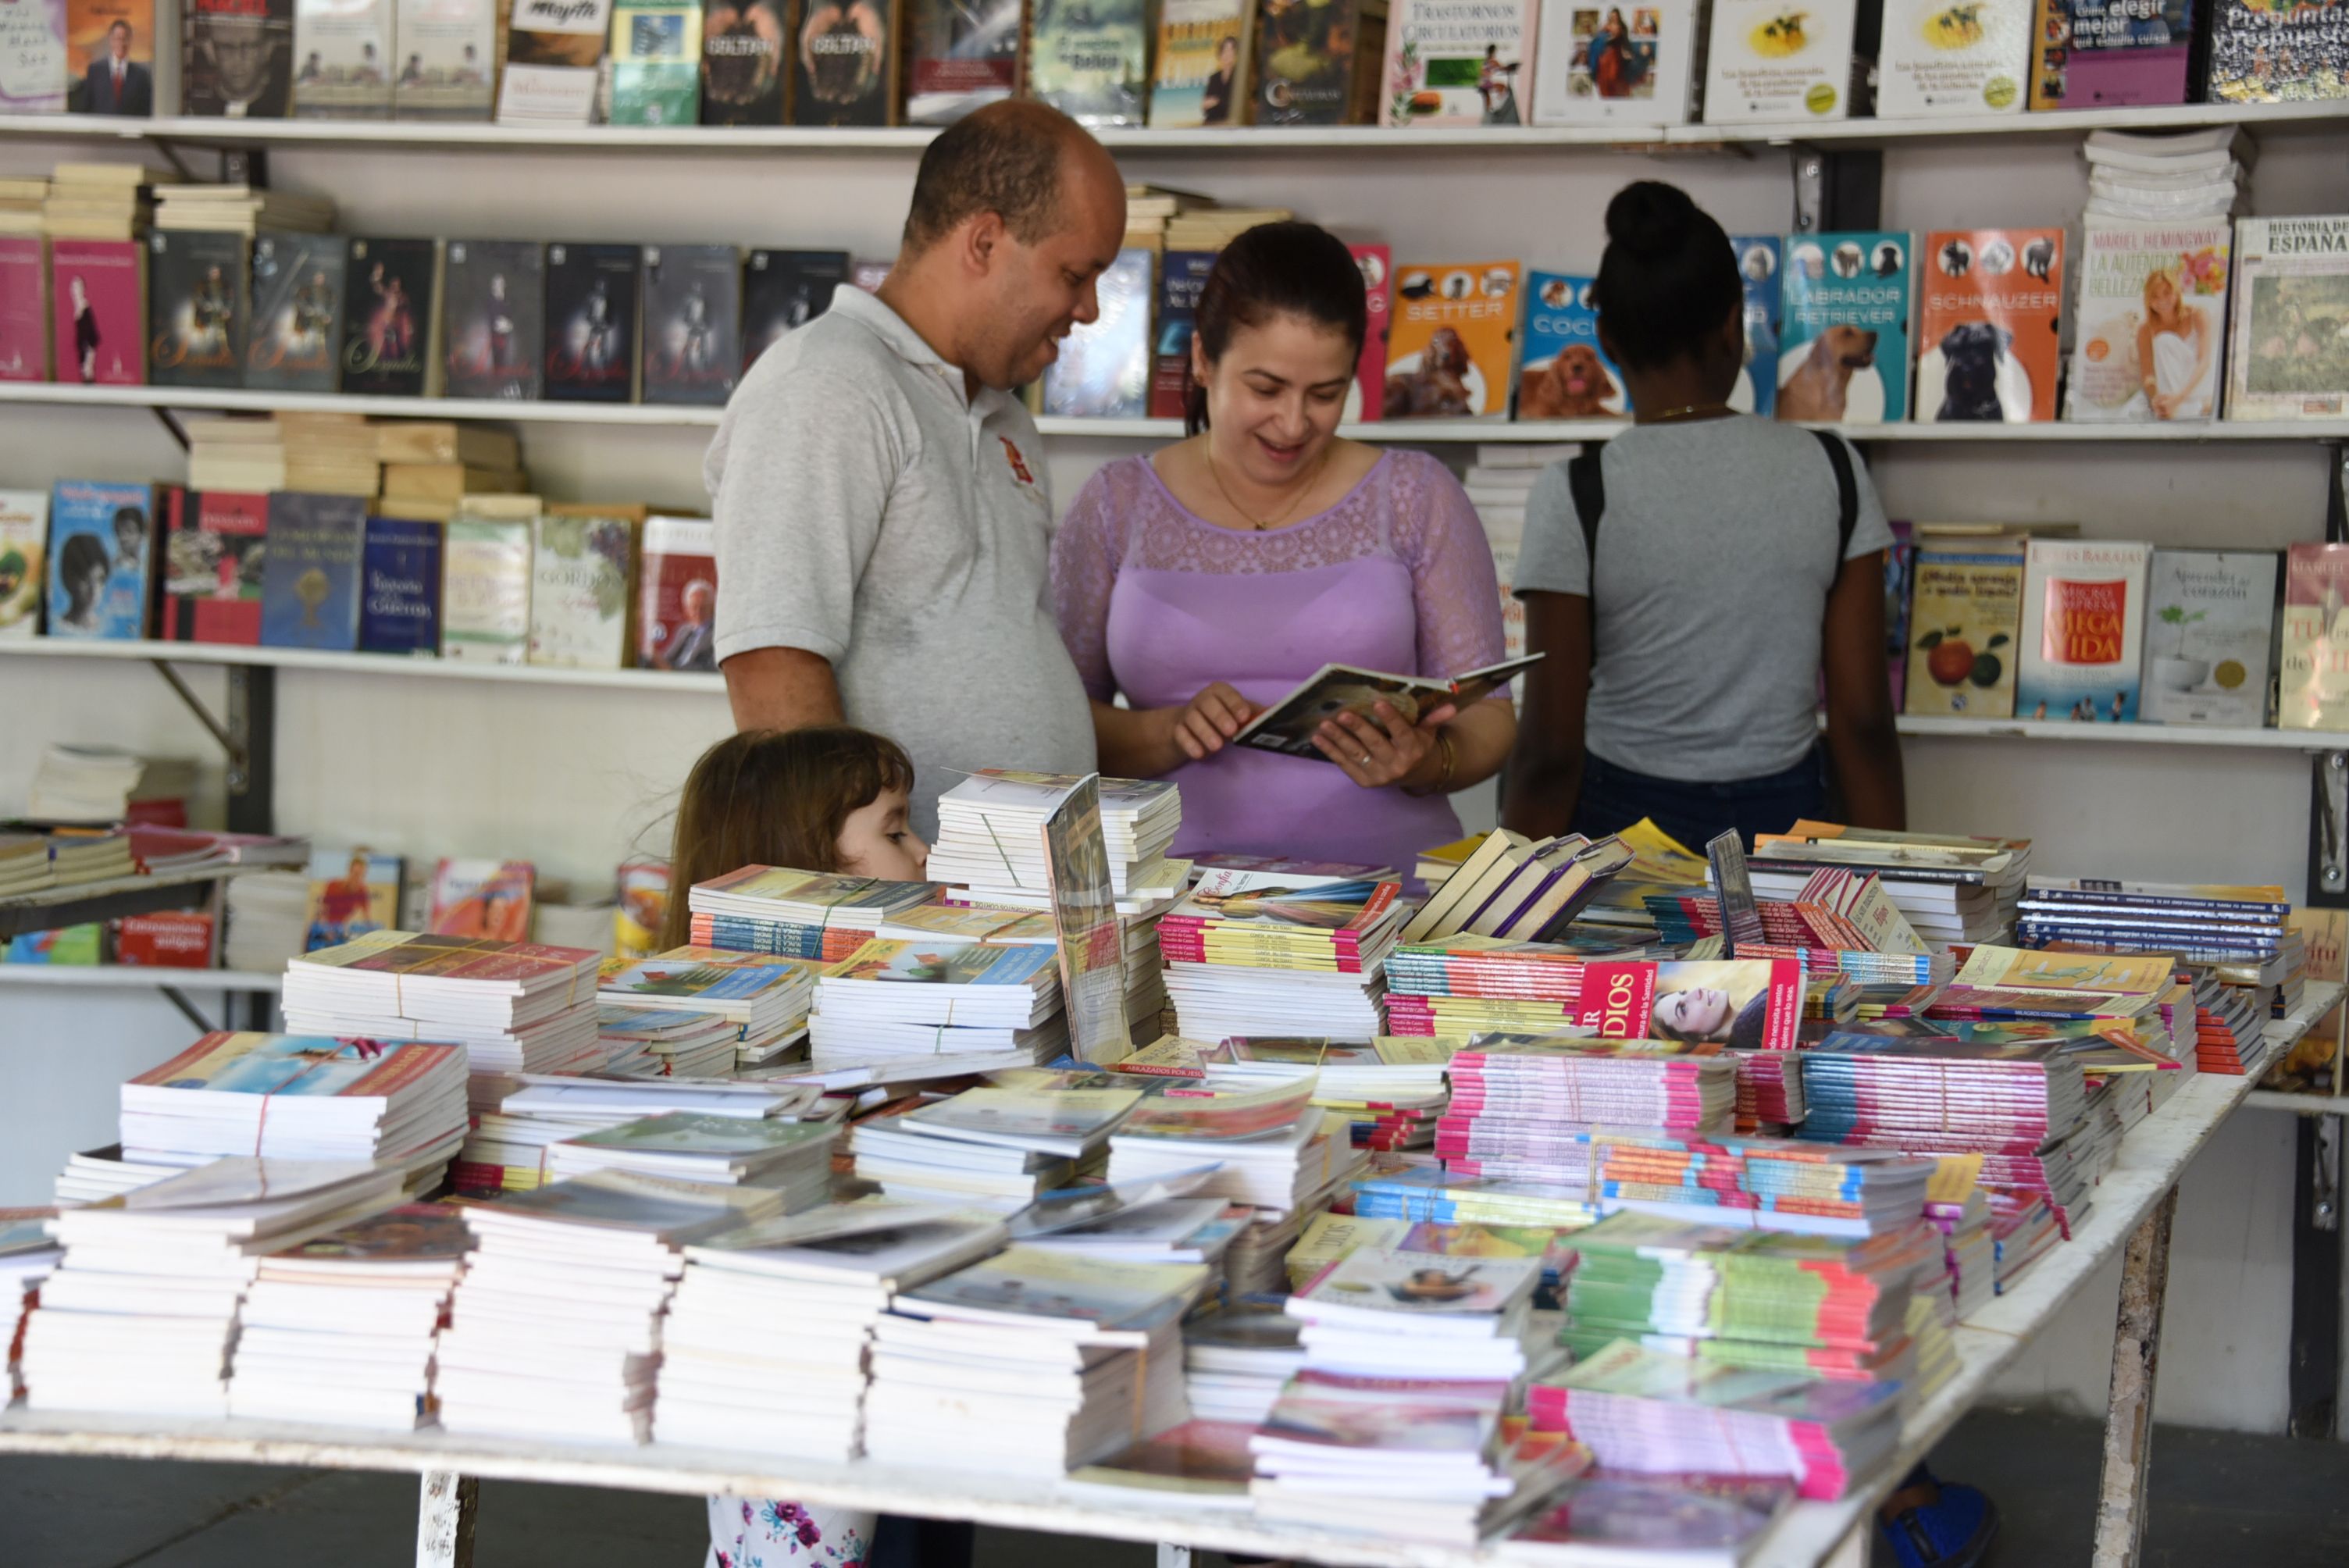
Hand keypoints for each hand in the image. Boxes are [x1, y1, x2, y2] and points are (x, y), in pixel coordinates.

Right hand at [1162, 682, 1258, 764]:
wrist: (1190, 727)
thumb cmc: (1222, 718)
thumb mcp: (1239, 713)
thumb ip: (1256, 713)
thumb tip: (1276, 711)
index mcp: (1218, 692)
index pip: (1226, 693)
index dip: (1235, 704)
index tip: (1244, 716)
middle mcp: (1201, 700)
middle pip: (1207, 704)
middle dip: (1220, 717)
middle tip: (1231, 731)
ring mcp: (1188, 714)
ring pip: (1193, 719)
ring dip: (1205, 732)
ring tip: (1217, 746)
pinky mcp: (1177, 730)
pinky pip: (1181, 735)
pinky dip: (1189, 744)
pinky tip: (1199, 754)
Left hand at [1313, 699, 1456, 790]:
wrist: (1414, 774)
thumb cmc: (1417, 744)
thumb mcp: (1428, 732)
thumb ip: (1434, 718)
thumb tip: (1450, 706)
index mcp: (1412, 749)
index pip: (1401, 732)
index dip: (1390, 718)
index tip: (1377, 703)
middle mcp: (1396, 765)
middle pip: (1375, 744)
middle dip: (1358, 729)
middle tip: (1343, 714)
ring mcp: (1379, 775)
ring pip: (1356, 754)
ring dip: (1338, 739)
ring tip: (1324, 725)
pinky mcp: (1364, 781)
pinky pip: (1345, 764)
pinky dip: (1330, 751)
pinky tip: (1318, 738)